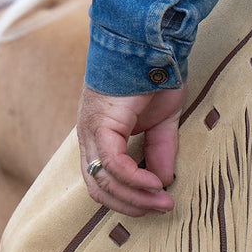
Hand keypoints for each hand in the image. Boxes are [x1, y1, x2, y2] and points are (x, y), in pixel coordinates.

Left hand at [77, 84, 184, 215]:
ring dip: (135, 197)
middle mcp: (88, 136)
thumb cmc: (154, 76)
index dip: (128, 199)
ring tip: (162, 201)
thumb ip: (159, 153)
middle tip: (160, 209)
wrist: (150, 43)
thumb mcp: (161, 124)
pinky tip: (156, 185)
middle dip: (130, 206)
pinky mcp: (100, 124)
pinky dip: (135, 180)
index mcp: (99, 136)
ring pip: (103, 181)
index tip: (157, 204)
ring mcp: (90, 130)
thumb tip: (162, 183)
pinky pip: (114, 164)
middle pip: (98, 188)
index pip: (103, 181)